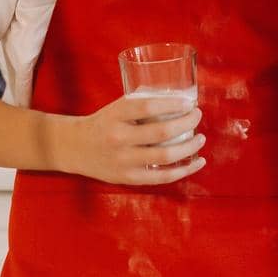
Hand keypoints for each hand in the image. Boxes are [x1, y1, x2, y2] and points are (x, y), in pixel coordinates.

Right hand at [58, 94, 205, 186]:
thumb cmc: (105, 123)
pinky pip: (161, 177)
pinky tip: (197, 163)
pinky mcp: (128, 178)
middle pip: (161, 132)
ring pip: (165, 156)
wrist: (77, 148)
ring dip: (189, 147)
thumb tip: (179, 98)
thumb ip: (142, 103)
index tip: (189, 102)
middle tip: (197, 116)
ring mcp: (124, 160)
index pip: (148, 106)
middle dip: (187, 123)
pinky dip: (183, 170)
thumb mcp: (117, 107)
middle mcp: (119, 137)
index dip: (172, 104)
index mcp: (116, 114)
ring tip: (200, 139)